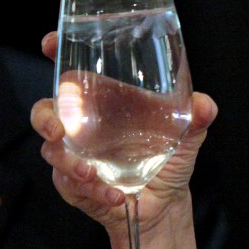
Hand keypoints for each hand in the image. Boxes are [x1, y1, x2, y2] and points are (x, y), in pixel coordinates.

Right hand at [31, 31, 217, 248]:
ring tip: (92, 174)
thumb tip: (204, 105)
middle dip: (44, 117)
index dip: (56, 52)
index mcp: (105, 100)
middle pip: (46, 110)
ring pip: (52, 152)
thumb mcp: (187, 135)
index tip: (49, 43)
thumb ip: (196, 117)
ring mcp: (75, 154)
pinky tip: (115, 195)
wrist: (164, 204)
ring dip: (70, 163)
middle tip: (57, 129)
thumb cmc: (169, 159)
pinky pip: (69, 184)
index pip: (74, 71)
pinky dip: (91, 190)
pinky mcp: (73, 184)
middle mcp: (84, 124)